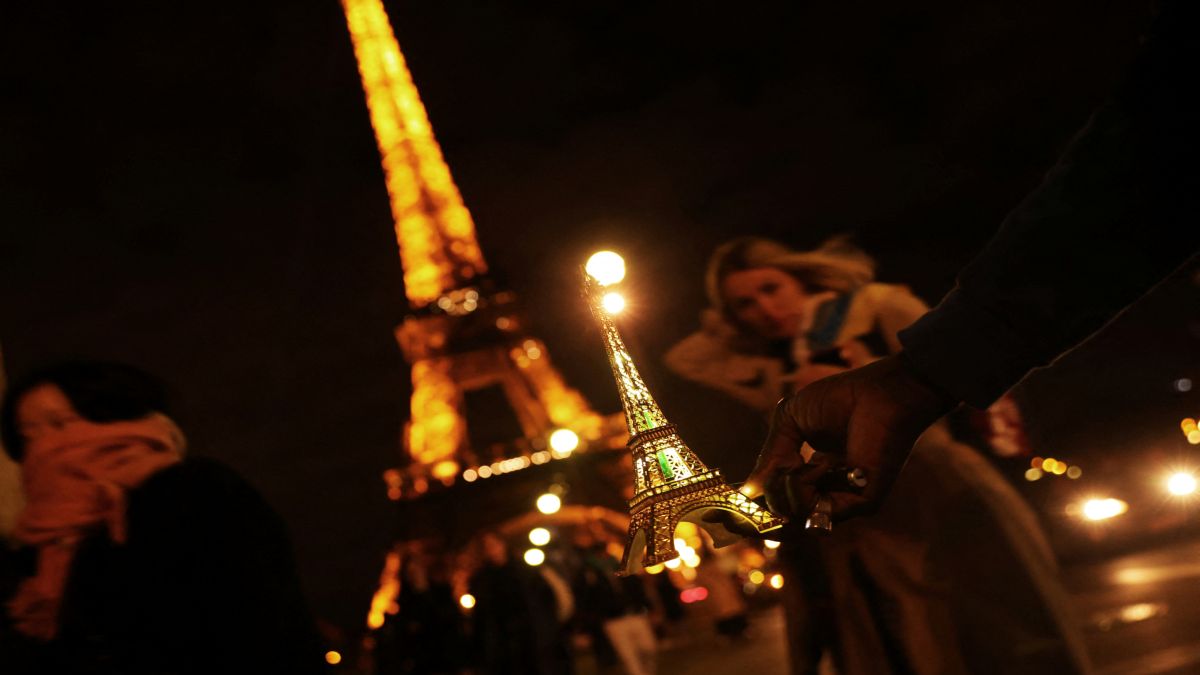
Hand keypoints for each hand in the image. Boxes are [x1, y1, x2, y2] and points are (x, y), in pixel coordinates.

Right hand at [741, 353, 957, 520]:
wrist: (878, 392)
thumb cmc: (839, 398)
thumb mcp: (789, 422)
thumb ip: (770, 456)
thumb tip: (749, 490)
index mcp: (817, 471)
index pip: (783, 499)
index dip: (758, 506)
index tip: (730, 509)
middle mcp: (831, 489)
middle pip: (786, 517)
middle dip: (763, 508)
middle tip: (749, 495)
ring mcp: (846, 499)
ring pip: (796, 519)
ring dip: (784, 491)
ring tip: (797, 462)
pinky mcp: (861, 503)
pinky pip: (816, 512)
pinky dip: (802, 490)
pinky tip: (813, 465)